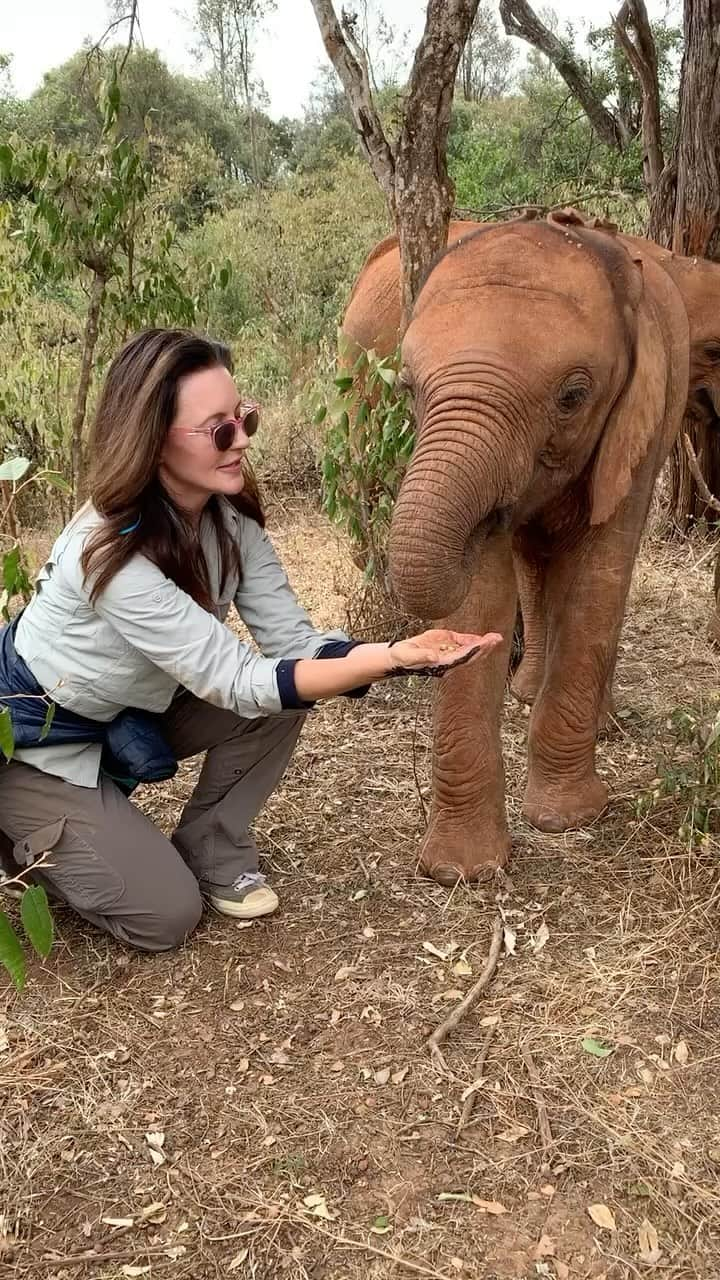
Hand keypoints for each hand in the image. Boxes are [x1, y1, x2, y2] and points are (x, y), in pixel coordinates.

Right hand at [387, 629, 502, 676]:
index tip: (483, 644)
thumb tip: (434, 656)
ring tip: (495, 637)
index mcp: (441, 664)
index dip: (473, 651)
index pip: (461, 657)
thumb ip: (421, 656)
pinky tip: (482, 637)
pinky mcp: (446, 644)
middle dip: (484, 648)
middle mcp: (449, 661)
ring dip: (483, 644)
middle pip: (471, 655)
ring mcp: (449, 653)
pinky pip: (463, 643)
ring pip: (470, 650)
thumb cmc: (402, 658)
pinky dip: (473, 640)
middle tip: (496, 639)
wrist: (399, 656)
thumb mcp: (408, 656)